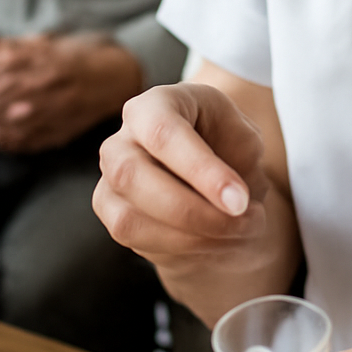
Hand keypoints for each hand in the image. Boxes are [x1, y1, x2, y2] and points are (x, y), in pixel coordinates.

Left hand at [0, 33, 143, 153]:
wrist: (111, 77)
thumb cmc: (69, 59)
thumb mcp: (39, 46)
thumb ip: (9, 51)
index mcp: (32, 58)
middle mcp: (39, 82)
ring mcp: (50, 109)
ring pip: (4, 126)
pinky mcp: (58, 129)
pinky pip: (22, 142)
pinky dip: (4, 142)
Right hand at [93, 82, 272, 296]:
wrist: (210, 178)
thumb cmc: (224, 145)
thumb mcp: (243, 137)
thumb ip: (242, 159)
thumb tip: (232, 203)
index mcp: (155, 104)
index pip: (165, 133)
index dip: (201, 171)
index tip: (240, 201)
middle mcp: (122, 137)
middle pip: (133, 175)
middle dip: (192, 211)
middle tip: (243, 221)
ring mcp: (109, 176)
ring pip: (129, 216)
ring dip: (190, 236)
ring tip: (237, 232)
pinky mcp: (108, 210)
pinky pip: (130, 237)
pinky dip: (178, 247)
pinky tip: (211, 240)